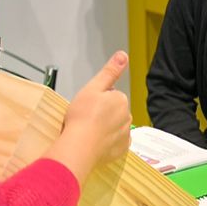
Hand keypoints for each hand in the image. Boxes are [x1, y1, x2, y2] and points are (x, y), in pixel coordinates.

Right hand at [50, 53, 131, 182]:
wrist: (80, 146)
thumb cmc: (82, 117)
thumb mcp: (93, 87)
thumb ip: (110, 71)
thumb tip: (123, 55)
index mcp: (120, 100)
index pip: (110, 96)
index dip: (96, 100)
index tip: (87, 106)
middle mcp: (127, 116)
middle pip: (113, 112)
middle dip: (102, 114)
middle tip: (86, 118)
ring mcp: (125, 134)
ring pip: (114, 127)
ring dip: (104, 128)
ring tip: (89, 131)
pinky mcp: (121, 150)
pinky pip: (115, 143)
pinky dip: (106, 143)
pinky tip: (95, 142)